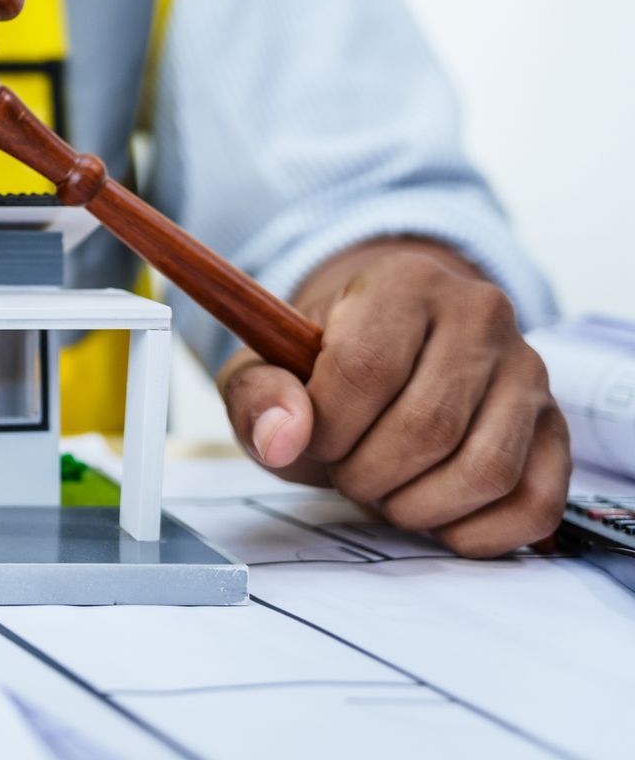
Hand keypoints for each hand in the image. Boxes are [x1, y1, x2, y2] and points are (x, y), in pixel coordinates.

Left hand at [217, 243, 569, 557]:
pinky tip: (436, 516)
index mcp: (404, 282)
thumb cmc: (324, 365)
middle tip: (347, 473)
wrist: (387, 351)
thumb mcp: (268, 367)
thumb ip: (258, 395)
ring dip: (419, 507)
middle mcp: (480, 315)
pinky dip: (477, 533)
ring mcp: (528, 373)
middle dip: (368, 476)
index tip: (314, 441)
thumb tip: (282, 439)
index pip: (366, 369)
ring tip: (387, 490)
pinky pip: (535, 504)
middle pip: (426, 428)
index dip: (329, 427)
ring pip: (485, 471)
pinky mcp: (557, 429)